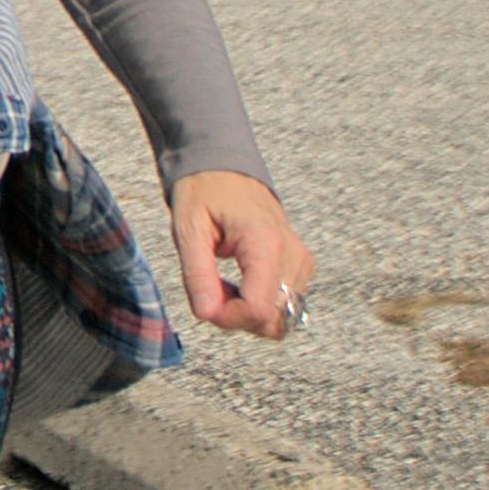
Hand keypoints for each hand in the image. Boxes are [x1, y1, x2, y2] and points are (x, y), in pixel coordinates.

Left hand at [169, 170, 314, 338]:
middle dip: (237, 318)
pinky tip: (237, 284)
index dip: (228, 318)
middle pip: (275, 320)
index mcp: (265, 243)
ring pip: (282, 318)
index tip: (204, 304)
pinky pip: (285, 305)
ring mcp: (300, 262)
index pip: (260, 309)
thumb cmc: (204, 193)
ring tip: (221, 284)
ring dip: (247, 313)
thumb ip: (197, 274)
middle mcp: (292, 255)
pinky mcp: (300, 266)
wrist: (226, 169)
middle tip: (209, 290)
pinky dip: (259, 305)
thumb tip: (207, 315)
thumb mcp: (188, 229)